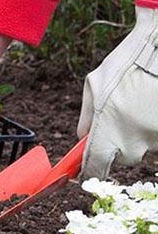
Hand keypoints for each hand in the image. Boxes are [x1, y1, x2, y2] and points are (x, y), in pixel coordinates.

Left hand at [77, 1, 157, 179]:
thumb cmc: (126, 64)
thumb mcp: (94, 86)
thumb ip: (86, 117)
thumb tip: (82, 139)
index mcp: (107, 131)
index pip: (96, 166)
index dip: (91, 169)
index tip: (89, 169)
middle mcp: (133, 141)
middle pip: (124, 157)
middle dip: (120, 144)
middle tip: (122, 119)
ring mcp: (155, 138)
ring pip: (145, 146)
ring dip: (141, 133)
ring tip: (141, 105)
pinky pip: (157, 137)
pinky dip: (154, 125)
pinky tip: (152, 106)